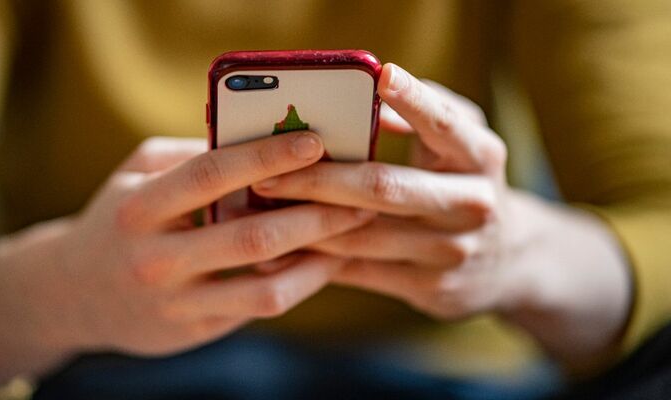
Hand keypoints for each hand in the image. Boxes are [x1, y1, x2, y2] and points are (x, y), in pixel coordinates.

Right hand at [0, 133, 374, 390]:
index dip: (267, 156)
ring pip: (264, 287)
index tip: (315, 142)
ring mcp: (175, 303)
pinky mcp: (193, 331)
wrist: (72, 294)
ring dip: (318, 259)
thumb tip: (259, 137)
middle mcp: (154, 259)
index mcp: (139, 208)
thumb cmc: (118, 218)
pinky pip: (258, 308)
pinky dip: (296, 283)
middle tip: (359, 196)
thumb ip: (190, 155)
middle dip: (315, 214)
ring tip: (351, 232)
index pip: (210, 174)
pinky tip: (320, 260)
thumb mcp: (137, 174)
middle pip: (251, 237)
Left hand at [253, 64, 507, 318]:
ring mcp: (451, 252)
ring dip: (306, 222)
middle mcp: (472, 204)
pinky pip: (359, 273)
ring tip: (262, 207)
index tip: (379, 75)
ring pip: (362, 236)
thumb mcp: (461, 144)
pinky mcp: (430, 289)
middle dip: (318, 179)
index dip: (412, 100)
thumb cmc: (465, 182)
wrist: (508, 261)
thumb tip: (367, 101)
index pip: (444, 124)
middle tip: (267, 172)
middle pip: (384, 188)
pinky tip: (281, 247)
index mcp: (481, 157)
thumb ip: (422, 115)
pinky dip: (316, 259)